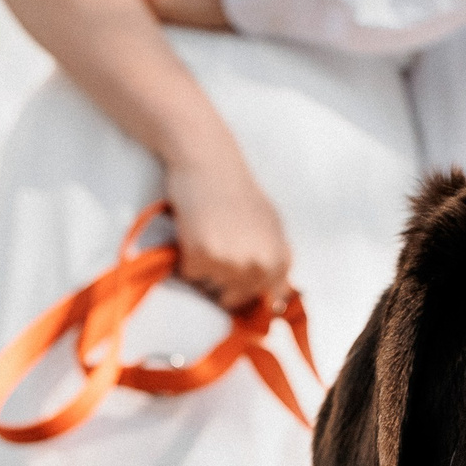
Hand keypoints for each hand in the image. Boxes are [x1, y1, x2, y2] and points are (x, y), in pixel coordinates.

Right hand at [161, 149, 291, 311]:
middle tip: (218, 243)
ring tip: (208, 233)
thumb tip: (280, 300)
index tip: (237, 274)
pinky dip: (186, 257)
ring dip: (203, 267)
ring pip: (208, 286)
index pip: (265, 301)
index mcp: (280, 262)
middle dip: (221, 279)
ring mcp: (231, 263)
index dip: (246, 290)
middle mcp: (259, 266)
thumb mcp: (272, 227)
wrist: (210, 163)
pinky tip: (194, 231)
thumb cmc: (239, 193)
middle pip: (232, 298)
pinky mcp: (202, 256)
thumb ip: (277, 262)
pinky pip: (188, 274)